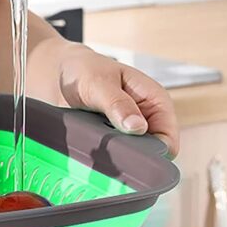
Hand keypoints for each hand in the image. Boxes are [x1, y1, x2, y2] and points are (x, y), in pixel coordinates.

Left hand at [34, 38, 179, 155]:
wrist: (59, 73)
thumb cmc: (83, 71)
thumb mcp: (99, 84)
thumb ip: (118, 104)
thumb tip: (137, 127)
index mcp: (155, 100)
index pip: (167, 137)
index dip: (155, 151)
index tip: (130, 156)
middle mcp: (146, 118)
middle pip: (152, 151)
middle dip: (133, 155)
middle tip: (108, 153)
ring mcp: (128, 130)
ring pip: (132, 155)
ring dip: (116, 156)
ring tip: (96, 149)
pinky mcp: (112, 138)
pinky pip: (114, 154)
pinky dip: (104, 155)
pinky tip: (90, 150)